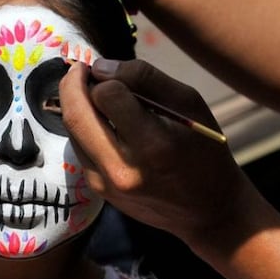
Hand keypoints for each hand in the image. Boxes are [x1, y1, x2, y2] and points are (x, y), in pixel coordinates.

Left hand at [59, 57, 262, 248]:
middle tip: (82, 70)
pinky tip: (103, 124)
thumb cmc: (204, 149)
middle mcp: (122, 168)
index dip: (106, 76)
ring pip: (72, 130)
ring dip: (77, 106)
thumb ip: (145, 78)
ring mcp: (106, 184)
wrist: (207, 210)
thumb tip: (100, 68)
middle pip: (76, 114)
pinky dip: (85, 129)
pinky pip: (79, 148)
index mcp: (152, 144)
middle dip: (72, 83)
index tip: (111, 71)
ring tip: (95, 95)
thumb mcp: (189, 102)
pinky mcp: (99, 191)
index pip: (106, 94)